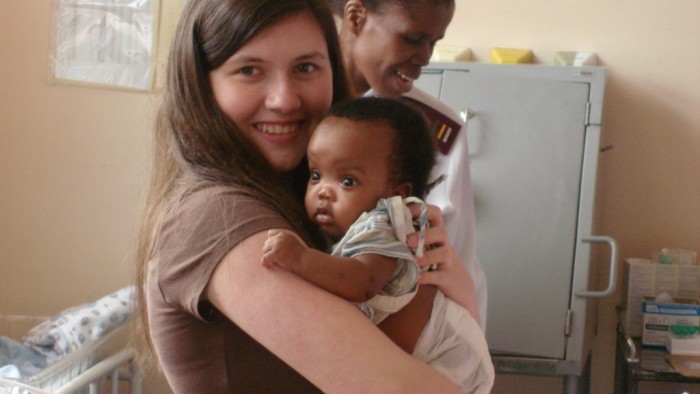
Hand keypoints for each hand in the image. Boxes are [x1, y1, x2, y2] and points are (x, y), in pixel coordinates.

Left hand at [261, 229, 306, 270]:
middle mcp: (280, 237)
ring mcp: (278, 245)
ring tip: (272, 263)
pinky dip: (265, 263)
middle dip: (269, 251)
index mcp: (284, 234)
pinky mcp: (276, 253)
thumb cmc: (299, 255)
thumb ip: (283, 241)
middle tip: (273, 260)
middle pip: (267, 243)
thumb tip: (270, 244)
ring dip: (267, 257)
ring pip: (264, 250)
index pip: (270, 234)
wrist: (305, 261)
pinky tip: (269, 266)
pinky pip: (265, 258)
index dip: (271, 243)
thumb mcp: (292, 243)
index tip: (274, 251)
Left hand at [406, 204, 479, 324]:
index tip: (404, 211)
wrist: (460, 287)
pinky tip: (416, 278)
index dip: (421, 209)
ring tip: (413, 260)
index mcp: (436, 235)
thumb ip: (413, 236)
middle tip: (407, 241)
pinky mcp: (448, 278)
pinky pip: (439, 275)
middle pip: (441, 232)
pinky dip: (428, 277)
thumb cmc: (436, 263)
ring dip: (426, 256)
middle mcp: (444, 245)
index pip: (434, 214)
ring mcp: (447, 262)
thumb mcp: (428, 247)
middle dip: (424, 235)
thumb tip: (385, 227)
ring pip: (443, 253)